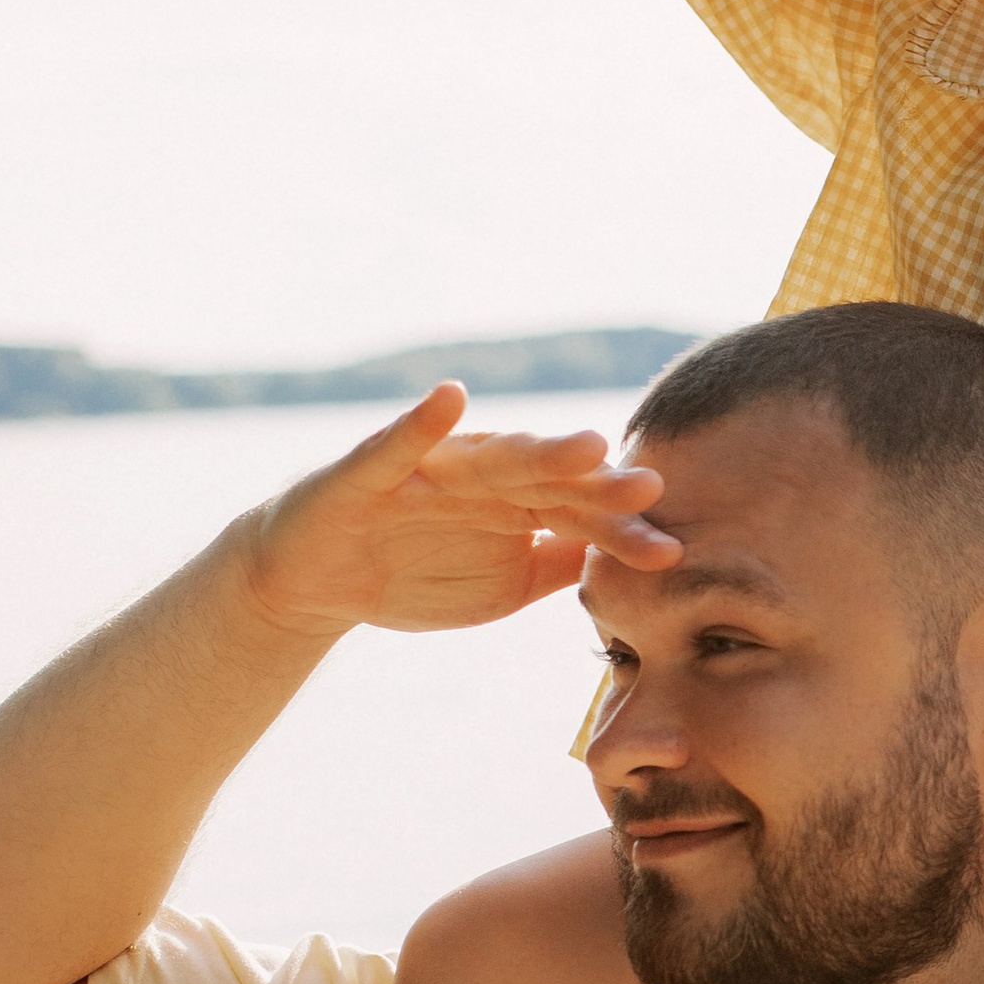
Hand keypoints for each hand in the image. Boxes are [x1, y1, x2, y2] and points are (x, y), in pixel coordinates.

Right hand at [235, 384, 680, 645]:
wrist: (313, 582)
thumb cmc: (413, 574)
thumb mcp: (503, 586)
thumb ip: (560, 567)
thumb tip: (632, 560)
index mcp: (514, 504)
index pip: (578, 515)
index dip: (621, 532)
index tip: (670, 551)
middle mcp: (480, 477)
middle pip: (548, 479)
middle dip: (596, 485)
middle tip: (648, 487)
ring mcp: (428, 469)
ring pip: (491, 459)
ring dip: (538, 450)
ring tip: (587, 445)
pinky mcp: (369, 470)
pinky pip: (399, 442)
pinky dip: (423, 421)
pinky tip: (451, 397)